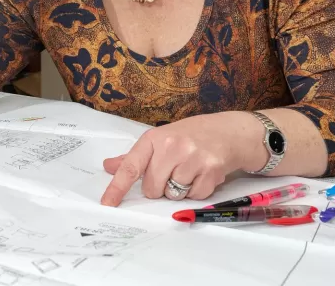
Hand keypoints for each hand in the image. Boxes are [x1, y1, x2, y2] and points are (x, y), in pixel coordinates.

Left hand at [100, 111, 264, 206]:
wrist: (228, 131)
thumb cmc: (191, 135)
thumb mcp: (161, 139)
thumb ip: (135, 156)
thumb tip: (109, 166)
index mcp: (155, 138)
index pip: (131, 166)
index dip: (117, 187)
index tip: (107, 204)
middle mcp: (172, 146)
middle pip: (152, 189)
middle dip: (160, 186)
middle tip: (173, 170)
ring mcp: (192, 158)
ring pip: (172, 195)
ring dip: (179, 189)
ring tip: (189, 170)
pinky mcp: (210, 171)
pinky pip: (193, 197)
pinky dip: (196, 191)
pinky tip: (202, 173)